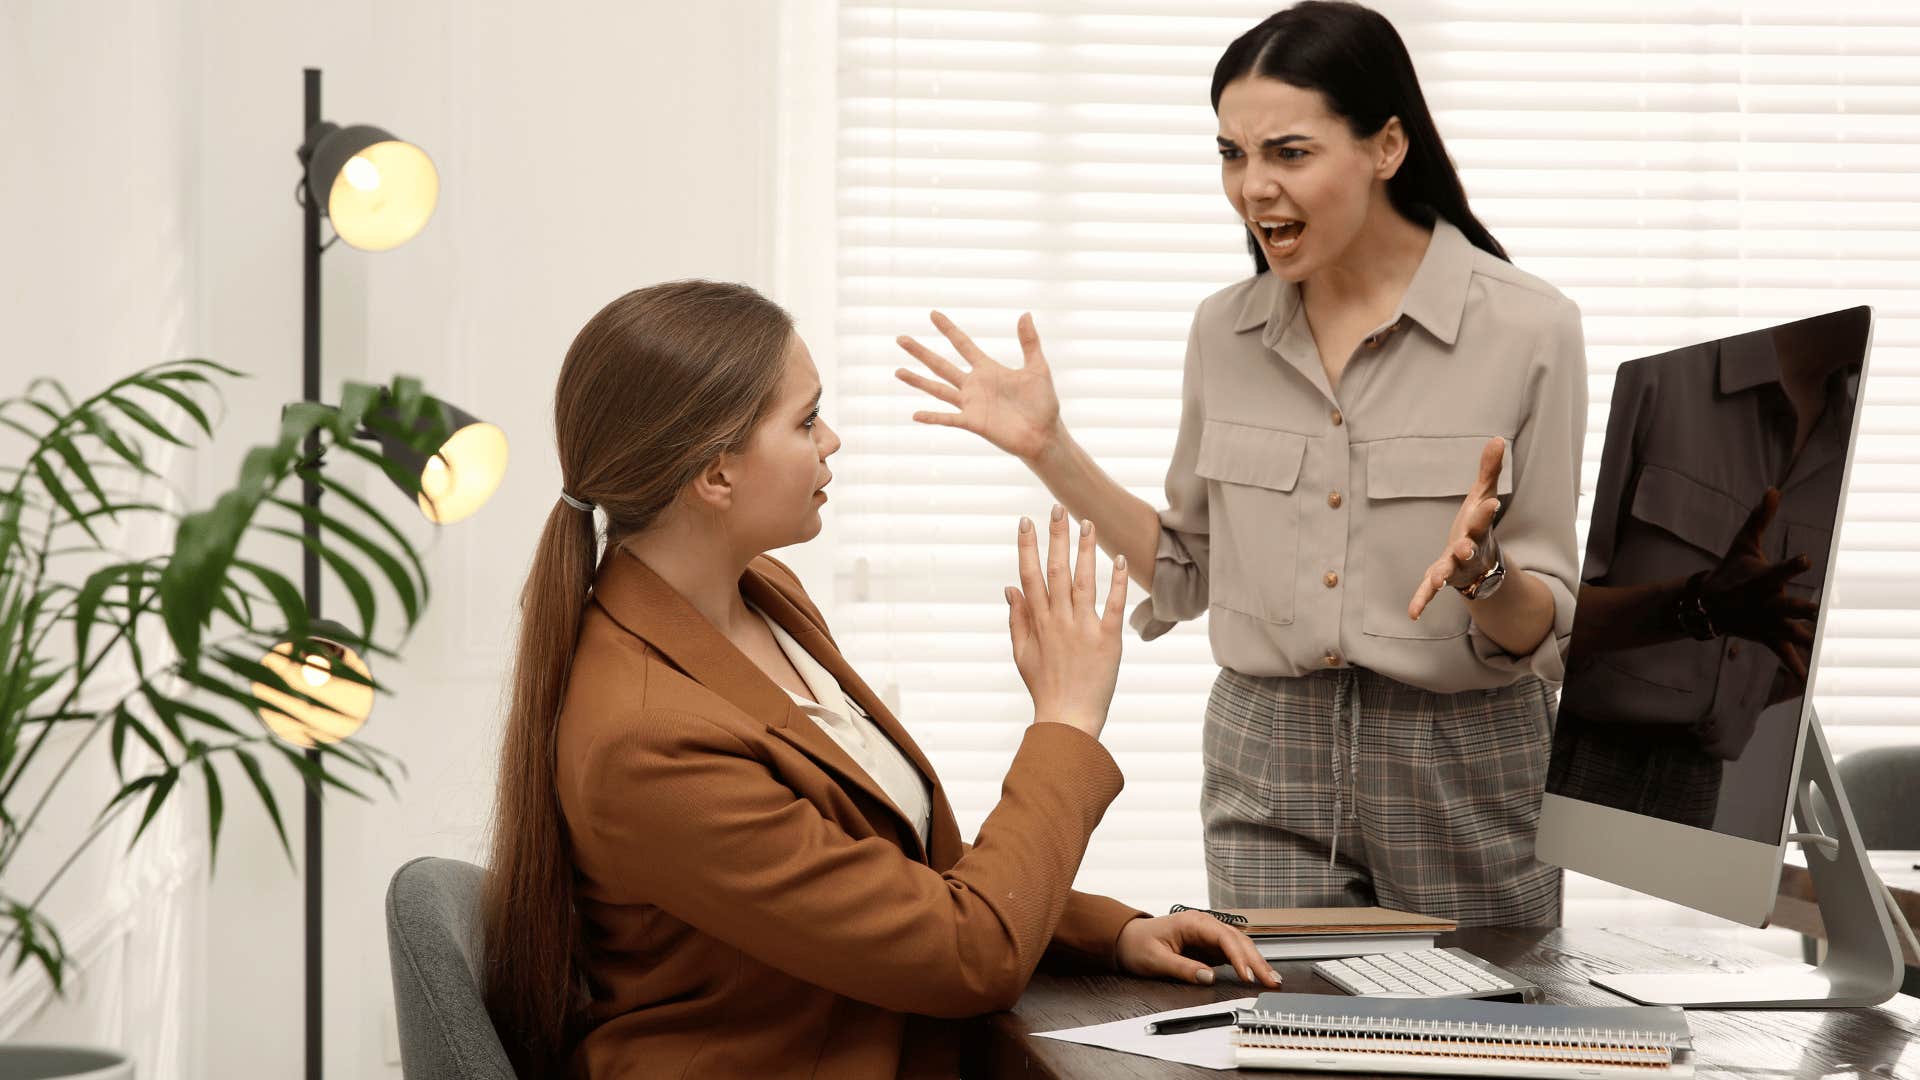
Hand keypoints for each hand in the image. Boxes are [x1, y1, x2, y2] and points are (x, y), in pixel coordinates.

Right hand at [896, 312, 1063, 462]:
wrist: (1044, 435)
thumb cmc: (1043, 403)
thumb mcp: (1037, 368)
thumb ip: (1029, 342)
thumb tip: (1025, 313)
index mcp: (988, 369)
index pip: (963, 345)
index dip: (948, 329)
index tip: (933, 314)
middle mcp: (974, 385)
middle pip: (941, 364)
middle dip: (921, 352)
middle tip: (901, 338)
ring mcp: (971, 404)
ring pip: (938, 389)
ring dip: (918, 381)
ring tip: (897, 371)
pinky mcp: (973, 423)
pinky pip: (948, 418)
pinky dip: (932, 417)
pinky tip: (915, 414)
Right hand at [1005, 505, 1127, 737]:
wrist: (1068, 719)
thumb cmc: (1045, 688)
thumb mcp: (1022, 654)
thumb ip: (1017, 618)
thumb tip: (1010, 587)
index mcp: (1038, 622)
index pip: (1030, 575)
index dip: (1027, 547)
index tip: (1026, 521)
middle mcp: (1059, 621)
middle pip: (1055, 570)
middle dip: (1056, 537)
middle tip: (1058, 508)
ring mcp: (1083, 629)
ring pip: (1083, 581)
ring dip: (1084, 550)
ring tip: (1087, 522)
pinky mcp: (1108, 640)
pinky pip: (1112, 605)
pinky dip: (1115, 582)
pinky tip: (1119, 559)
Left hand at [1115, 911, 1281, 987]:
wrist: (1128, 939)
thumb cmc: (1139, 944)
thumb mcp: (1156, 959)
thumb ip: (1182, 968)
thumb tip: (1208, 977)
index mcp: (1192, 922)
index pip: (1224, 937)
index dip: (1238, 956)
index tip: (1248, 975)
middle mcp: (1205, 925)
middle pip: (1238, 940)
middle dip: (1256, 960)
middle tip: (1271, 980)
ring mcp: (1209, 935)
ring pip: (1240, 945)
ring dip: (1256, 961)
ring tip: (1272, 978)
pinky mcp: (1209, 946)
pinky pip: (1233, 953)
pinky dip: (1247, 964)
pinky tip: (1258, 974)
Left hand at [1408, 436, 1504, 619]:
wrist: (1481, 559)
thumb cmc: (1478, 524)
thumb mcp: (1483, 495)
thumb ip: (1489, 470)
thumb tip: (1497, 438)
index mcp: (1478, 529)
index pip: (1483, 518)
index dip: (1485, 511)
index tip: (1490, 503)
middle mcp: (1469, 549)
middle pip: (1468, 548)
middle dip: (1466, 548)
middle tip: (1464, 547)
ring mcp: (1455, 566)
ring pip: (1450, 572)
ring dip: (1443, 575)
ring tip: (1437, 580)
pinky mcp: (1440, 576)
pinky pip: (1429, 589)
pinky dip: (1422, 600)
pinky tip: (1413, 613)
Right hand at [1700, 487, 1818, 679]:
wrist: (1705, 607)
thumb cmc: (1729, 572)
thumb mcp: (1743, 544)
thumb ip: (1760, 519)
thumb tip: (1773, 489)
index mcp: (1760, 580)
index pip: (1777, 569)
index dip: (1791, 565)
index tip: (1806, 559)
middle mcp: (1763, 603)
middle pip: (1785, 606)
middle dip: (1800, 609)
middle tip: (1816, 609)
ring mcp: (1765, 623)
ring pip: (1789, 632)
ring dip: (1804, 638)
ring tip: (1822, 644)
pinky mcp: (1767, 638)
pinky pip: (1783, 654)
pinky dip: (1795, 666)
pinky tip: (1809, 678)